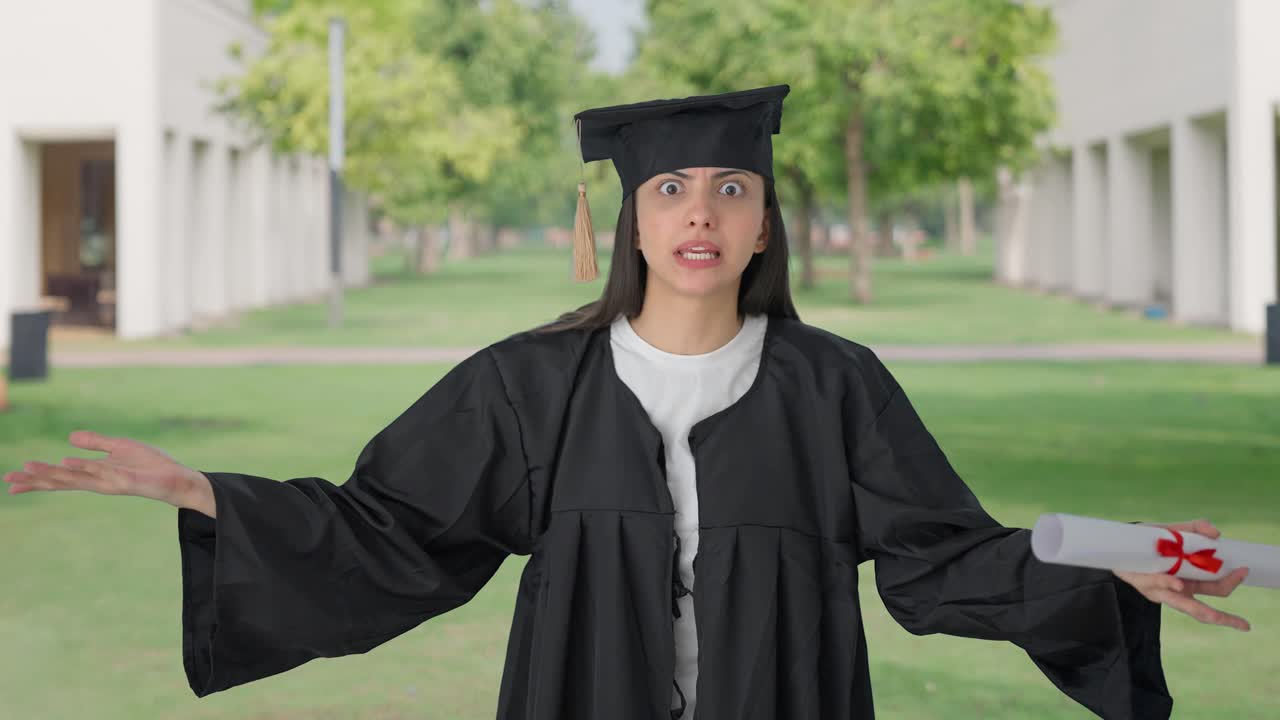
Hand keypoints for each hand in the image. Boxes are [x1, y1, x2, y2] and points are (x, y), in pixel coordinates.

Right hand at [3, 430, 203, 508]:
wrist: (177, 477)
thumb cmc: (150, 465)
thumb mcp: (119, 448)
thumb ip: (95, 444)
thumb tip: (68, 440)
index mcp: (95, 475)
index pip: (60, 478)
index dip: (37, 479)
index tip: (11, 481)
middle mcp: (98, 482)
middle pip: (61, 482)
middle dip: (35, 480)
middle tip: (8, 480)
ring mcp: (111, 483)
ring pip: (75, 478)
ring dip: (52, 473)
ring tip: (29, 468)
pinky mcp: (126, 481)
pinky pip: (101, 472)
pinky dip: (84, 466)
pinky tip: (66, 461)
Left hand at [1113, 518, 1250, 631]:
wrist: (1121, 541)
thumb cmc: (1152, 541)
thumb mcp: (1175, 532)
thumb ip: (1196, 529)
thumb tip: (1216, 532)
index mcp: (1191, 580)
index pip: (1218, 589)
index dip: (1232, 582)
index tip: (1244, 570)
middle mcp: (1178, 591)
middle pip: (1204, 611)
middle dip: (1225, 619)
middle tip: (1244, 624)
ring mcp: (1161, 590)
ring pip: (1183, 606)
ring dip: (1199, 610)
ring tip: (1215, 617)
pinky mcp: (1144, 583)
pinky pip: (1158, 584)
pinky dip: (1169, 583)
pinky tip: (1178, 584)